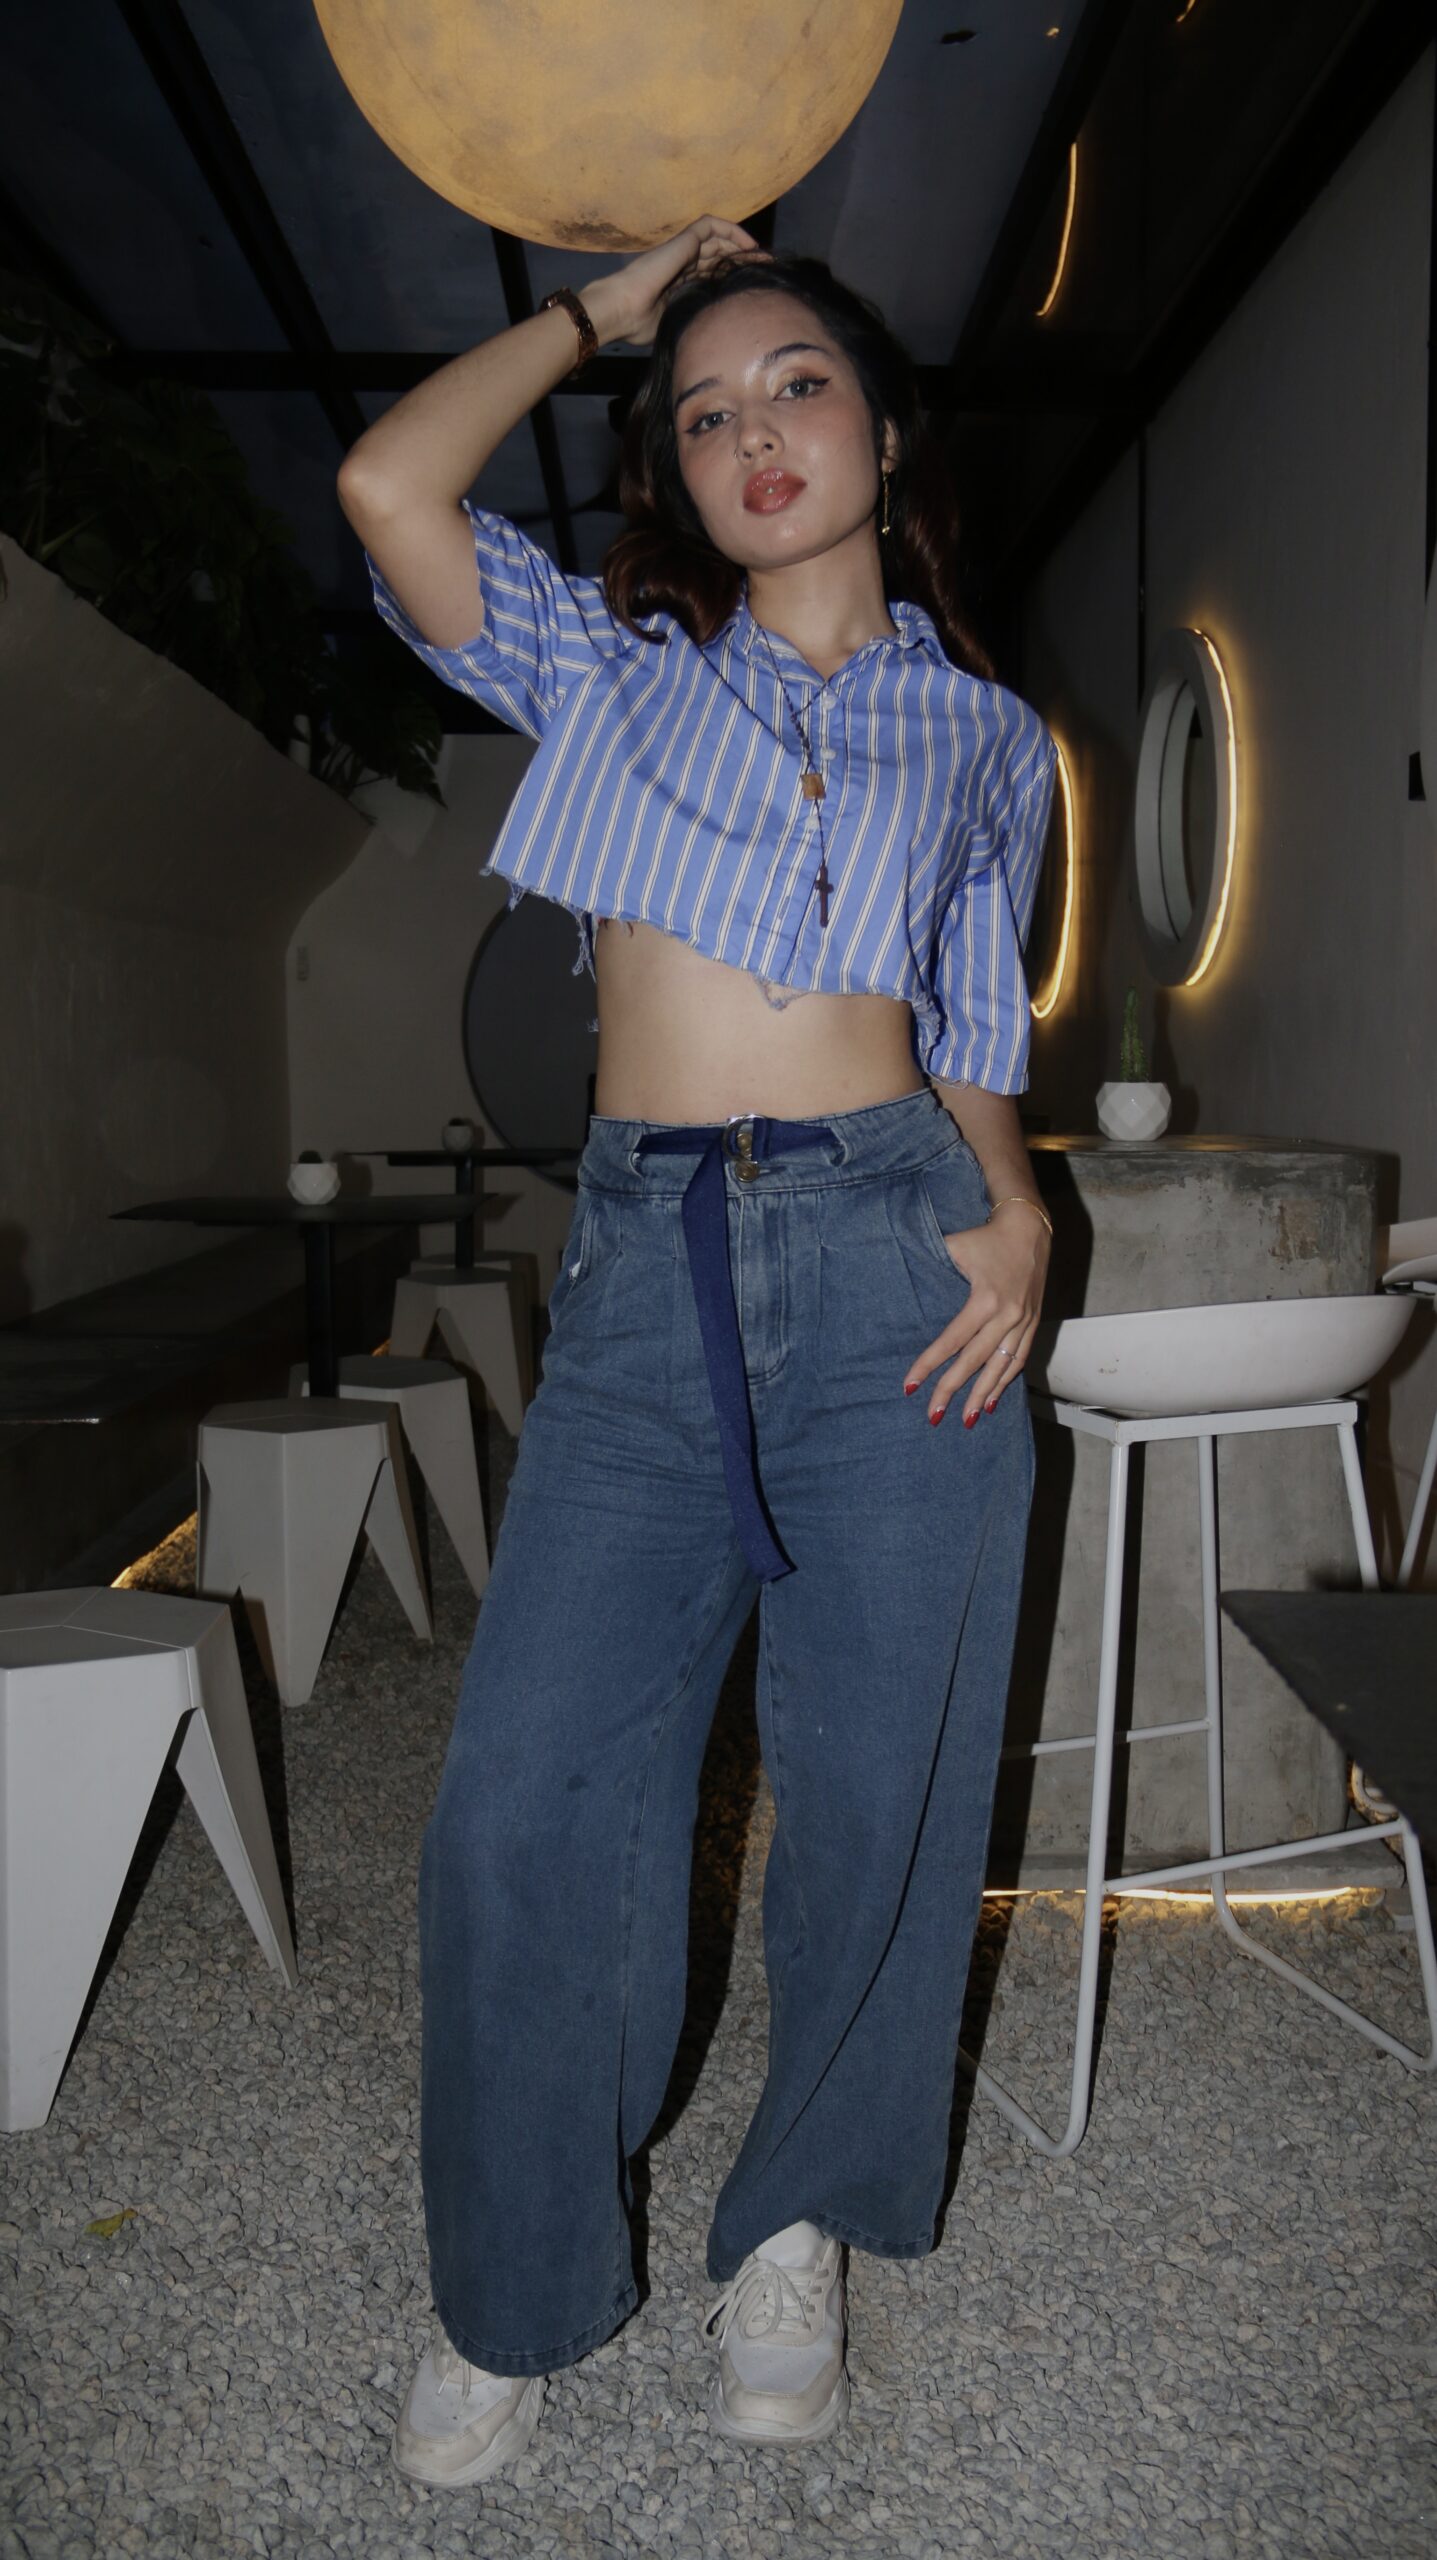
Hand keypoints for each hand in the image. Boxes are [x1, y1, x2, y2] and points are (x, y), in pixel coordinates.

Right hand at [589, 215, 772, 345]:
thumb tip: (711, 338)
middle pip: (718, 254)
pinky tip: (748, 245)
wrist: (621, 311)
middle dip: (743, 260)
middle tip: (766, 270)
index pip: (711, 273)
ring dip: (742, 245)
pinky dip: (731, 230)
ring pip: (717, 238)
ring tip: (762, 257)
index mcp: (679, 283)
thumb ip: (692, 321)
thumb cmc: (639, 325)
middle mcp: (681, 263)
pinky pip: (710, 224)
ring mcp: (681, 250)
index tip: (751, 286)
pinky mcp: (682, 241)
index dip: (732, 276)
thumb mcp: (675, 324)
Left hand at [901, 1204, 1048, 1426]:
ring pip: (1000, 1367)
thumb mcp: (954, 1247)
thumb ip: (930, 1264)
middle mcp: (1007, 1316)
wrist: (1029, 1228)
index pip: (952, 1341)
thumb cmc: (986, 1237)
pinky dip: (1005, 1381)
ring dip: (982, 1395)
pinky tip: (991, 1401)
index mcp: (985, 1299)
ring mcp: (1023, 1321)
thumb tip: (900, 1279)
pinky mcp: (1033, 1322)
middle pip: (974, 1361)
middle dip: (951, 1390)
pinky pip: (1018, 1359)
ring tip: (965, 1420)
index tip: (910, 1385)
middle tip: (933, 1415)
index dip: (928, 1364)